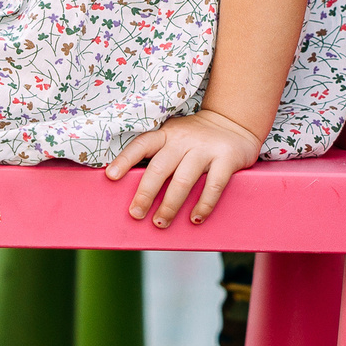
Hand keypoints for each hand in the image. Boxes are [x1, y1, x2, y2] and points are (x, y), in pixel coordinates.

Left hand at [103, 109, 261, 228]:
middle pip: (160, 168)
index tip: (110, 176)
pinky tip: (195, 218)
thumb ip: (159, 153)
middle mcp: (183, 139)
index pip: (142, 144)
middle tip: (135, 214)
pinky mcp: (227, 157)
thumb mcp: (175, 135)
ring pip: (183, 180)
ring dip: (170, 205)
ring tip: (160, 222)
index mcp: (167, 134)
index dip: (125, 159)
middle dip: (145, 193)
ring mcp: (206, 148)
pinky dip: (204, 205)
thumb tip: (133, 186)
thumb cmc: (196, 137)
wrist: (235, 122)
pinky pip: (213, 185)